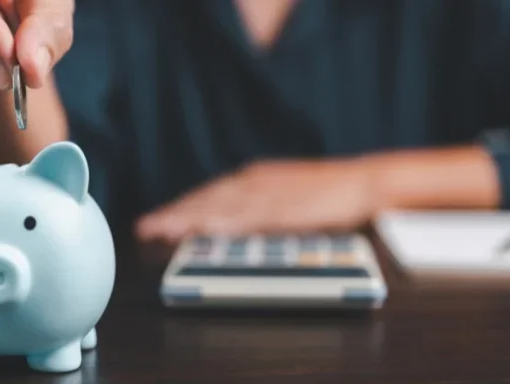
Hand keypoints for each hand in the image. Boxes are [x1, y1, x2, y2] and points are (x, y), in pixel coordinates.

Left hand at [135, 158, 382, 242]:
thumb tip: (230, 221)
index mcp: (254, 179)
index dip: (180, 207)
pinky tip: (207, 231)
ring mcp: (269, 194)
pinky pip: (249, 217)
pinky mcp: (286, 208)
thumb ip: (258, 204)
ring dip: (189, 218)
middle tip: (145, 227)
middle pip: (206, 199)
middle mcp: (255, 182)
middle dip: (174, 213)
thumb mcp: (286, 192)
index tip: (156, 220)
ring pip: (220, 206)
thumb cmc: (328, 191)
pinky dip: (225, 223)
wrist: (365, 181)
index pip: (209, 194)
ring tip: (161, 230)